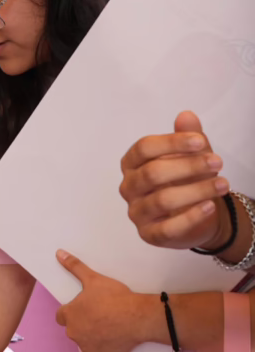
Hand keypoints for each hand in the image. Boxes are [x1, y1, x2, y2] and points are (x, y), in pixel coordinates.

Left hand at [54, 250, 153, 351]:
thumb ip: (74, 267)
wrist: (138, 317)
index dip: (72, 312)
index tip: (83, 309)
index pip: (61, 316)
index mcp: (69, 315)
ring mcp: (87, 347)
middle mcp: (74, 333)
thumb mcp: (93, 279)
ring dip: (92, 338)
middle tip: (99, 317)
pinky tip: (110, 345)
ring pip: (85, 343)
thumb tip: (58, 253)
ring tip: (108, 328)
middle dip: (82, 325)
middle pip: (73, 330)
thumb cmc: (114, 297)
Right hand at [120, 111, 227, 249]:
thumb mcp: (191, 156)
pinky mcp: (149, 235)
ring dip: (196, 190)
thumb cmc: (187, 180)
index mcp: (132, 164)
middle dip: (188, 166)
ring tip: (223, 183)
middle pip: (151, 173)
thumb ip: (187, 137)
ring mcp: (137, 212)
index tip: (201, 141)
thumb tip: (186, 116)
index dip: (171, 143)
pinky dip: (191, 217)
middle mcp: (129, 187)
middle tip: (217, 162)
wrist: (199, 215)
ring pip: (161, 200)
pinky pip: (167, 228)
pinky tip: (210, 206)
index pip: (143, 149)